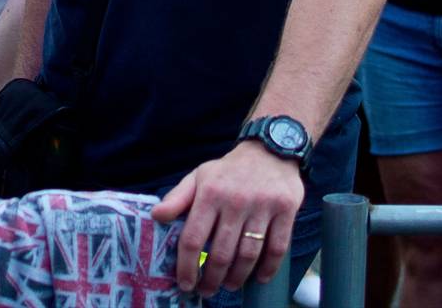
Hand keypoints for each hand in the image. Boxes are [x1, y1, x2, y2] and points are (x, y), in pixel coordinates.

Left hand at [151, 142, 303, 296]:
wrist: (269, 150)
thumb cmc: (228, 171)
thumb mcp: (199, 177)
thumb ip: (177, 198)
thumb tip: (156, 216)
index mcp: (210, 193)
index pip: (193, 238)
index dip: (186, 266)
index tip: (185, 283)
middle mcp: (235, 201)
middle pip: (221, 252)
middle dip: (212, 278)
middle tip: (207, 290)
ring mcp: (262, 206)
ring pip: (248, 254)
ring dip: (237, 277)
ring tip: (229, 285)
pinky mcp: (286, 210)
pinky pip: (277, 248)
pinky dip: (268, 268)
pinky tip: (259, 278)